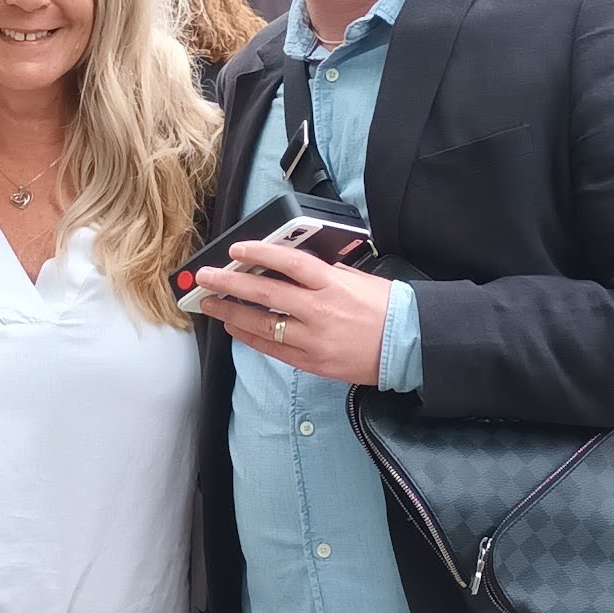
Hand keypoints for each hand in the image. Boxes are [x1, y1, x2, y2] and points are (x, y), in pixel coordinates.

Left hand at [197, 240, 391, 383]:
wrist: (408, 345)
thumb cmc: (385, 307)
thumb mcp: (355, 278)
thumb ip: (321, 273)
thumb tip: (286, 267)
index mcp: (332, 284)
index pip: (289, 264)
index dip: (260, 254)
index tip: (236, 250)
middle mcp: (320, 311)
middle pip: (266, 295)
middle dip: (230, 285)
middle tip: (205, 278)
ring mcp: (314, 339)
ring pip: (263, 325)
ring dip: (232, 313)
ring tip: (210, 304)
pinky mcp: (312, 362)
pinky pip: (273, 349)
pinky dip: (250, 337)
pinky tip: (234, 327)